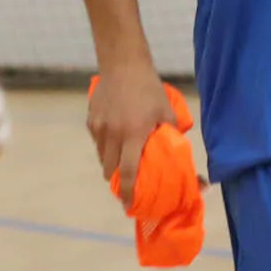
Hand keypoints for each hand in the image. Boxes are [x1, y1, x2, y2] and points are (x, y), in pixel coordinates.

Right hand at [85, 59, 170, 210]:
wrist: (123, 65)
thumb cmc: (149, 89)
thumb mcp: (166, 112)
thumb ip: (170, 134)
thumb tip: (180, 155)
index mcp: (134, 134)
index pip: (129, 171)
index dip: (128, 191)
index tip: (128, 205)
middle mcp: (113, 134)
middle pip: (111, 170)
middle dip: (118, 179)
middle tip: (128, 180)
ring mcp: (99, 128)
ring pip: (102, 158)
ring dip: (111, 163)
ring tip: (123, 156)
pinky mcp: (91, 121)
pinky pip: (97, 143)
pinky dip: (105, 146)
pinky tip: (116, 134)